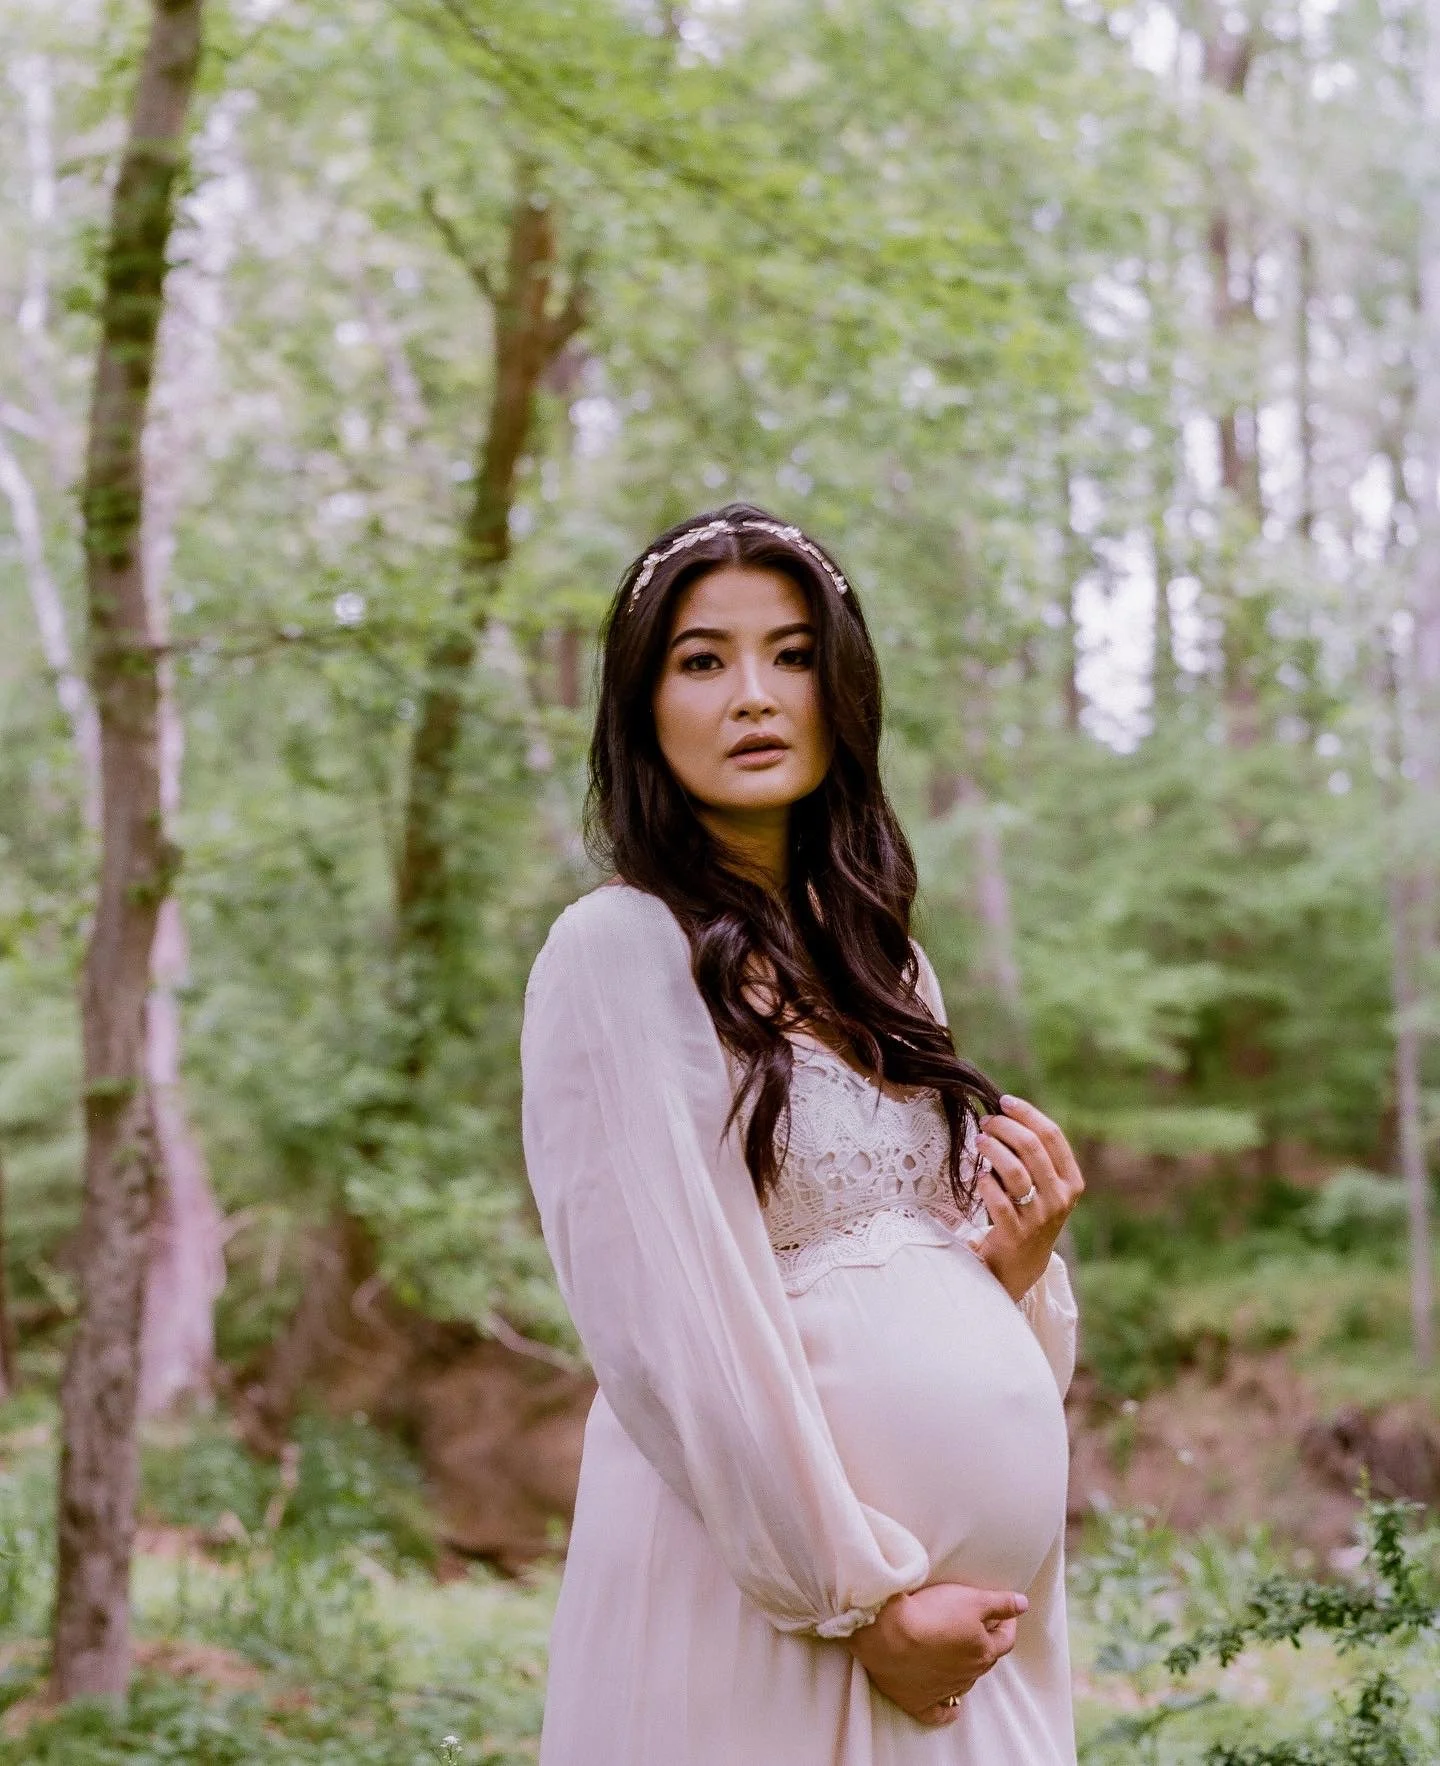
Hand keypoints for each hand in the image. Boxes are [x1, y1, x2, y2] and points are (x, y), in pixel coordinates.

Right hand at [841, 1583, 1028, 1724]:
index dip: (1008, 1623)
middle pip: (985, 1659)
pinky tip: (951, 1709)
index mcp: (982, 1651)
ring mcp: (944, 1690)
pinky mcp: (920, 1701)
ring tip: (960, 1653)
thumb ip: (1000, 1603)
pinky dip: (946, 1709)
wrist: (887, 1635)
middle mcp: (968, 1675)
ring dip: (966, 1668)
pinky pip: (939, 1712)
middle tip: (981, 1625)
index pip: (1005, 1639)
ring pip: (964, 1682)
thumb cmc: (930, 1614)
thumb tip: (1023, 1605)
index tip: (1005, 1613)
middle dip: (987, 1642)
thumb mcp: (970, 1599)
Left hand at [974, 1096, 1084, 1302]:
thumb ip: (1035, 1156)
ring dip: (992, 1148)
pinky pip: (997, 1199)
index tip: (1004, 1101)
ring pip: (1014, 1171)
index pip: (1052, 1136)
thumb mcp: (1044, 1185)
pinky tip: (978, 1175)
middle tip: (986, 1121)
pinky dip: (985, 1182)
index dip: (1027, 1113)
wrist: (1022, 1263)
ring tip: (979, 1139)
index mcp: (1071, 1181)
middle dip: (1005, 1127)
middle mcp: (1060, 1198)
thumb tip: (1006, 1112)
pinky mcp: (1016, 1233)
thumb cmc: (1028, 1211)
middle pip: (1032, 1147)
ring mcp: (1040, 1217)